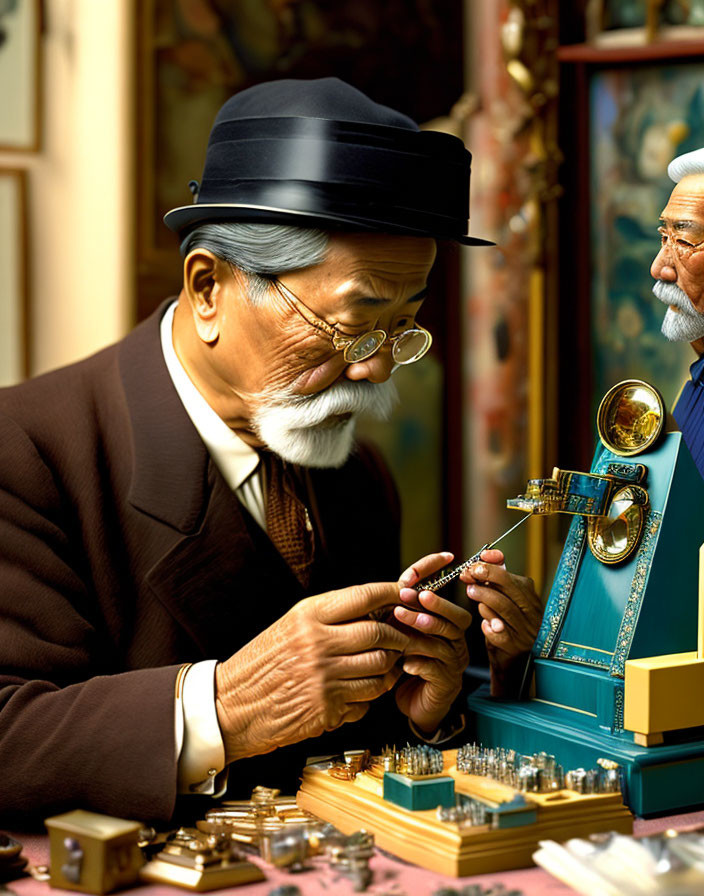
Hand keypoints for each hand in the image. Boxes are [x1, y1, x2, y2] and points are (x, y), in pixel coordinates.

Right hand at [214, 582, 409, 763]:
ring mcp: (324, 677)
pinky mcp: (327, 708)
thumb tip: (374, 610)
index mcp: (308, 616)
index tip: (407, 594)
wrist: (230, 706)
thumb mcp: (289, 627)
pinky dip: (369, 698)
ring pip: (381, 669)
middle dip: (399, 637)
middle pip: (380, 633)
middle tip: (402, 640)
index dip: (393, 593)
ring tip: (382, 669)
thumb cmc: (261, 664)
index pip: (364, 596)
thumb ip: (328, 618)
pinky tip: (356, 694)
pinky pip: (367, 700)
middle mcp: (318, 643)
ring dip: (388, 670)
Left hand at [390, 552, 471, 734]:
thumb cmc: (408, 662)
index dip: (439, 586)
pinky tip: (405, 663)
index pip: (451, 600)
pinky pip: (437, 670)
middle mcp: (456, 643)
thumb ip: (406, 611)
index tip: (417, 574)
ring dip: (422, 631)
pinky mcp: (446, 684)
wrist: (413, 702)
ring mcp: (454, 664)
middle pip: (457, 620)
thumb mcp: (404, 632)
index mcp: (449, 627)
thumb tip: (400, 583)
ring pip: (445, 643)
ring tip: (401, 621)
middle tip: (410, 596)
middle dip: (434, 606)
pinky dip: (420, 664)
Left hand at [460, 548, 541, 695]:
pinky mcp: (516, 647)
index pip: (513, 576)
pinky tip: (482, 623)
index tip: (476, 561)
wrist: (513, 661)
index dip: (493, 566)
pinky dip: (489, 625)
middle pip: (511, 589)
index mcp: (530, 597)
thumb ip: (497, 577)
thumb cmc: (505, 623)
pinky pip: (501, 633)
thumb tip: (487, 555)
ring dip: (485, 598)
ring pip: (505, 608)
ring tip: (470, 591)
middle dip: (487, 578)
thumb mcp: (504, 599)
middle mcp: (532, 613)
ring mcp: (526, 630)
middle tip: (468, 574)